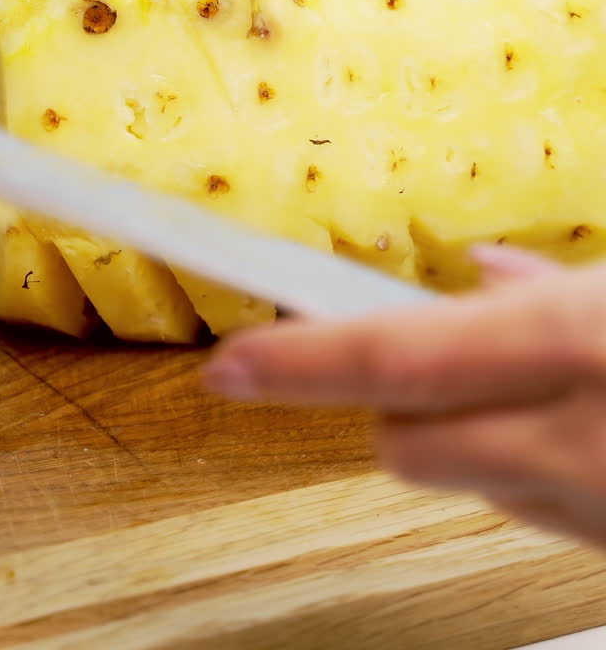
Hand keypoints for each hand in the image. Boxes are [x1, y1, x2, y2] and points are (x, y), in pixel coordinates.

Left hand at [202, 247, 605, 548]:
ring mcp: (599, 513)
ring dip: (484, 441)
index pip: (395, 360)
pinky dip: (542, 476)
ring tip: (559, 390)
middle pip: (407, 448)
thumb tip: (487, 273)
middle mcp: (576, 446)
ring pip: (478, 491)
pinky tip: (594, 433)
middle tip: (443, 359)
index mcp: (573, 345)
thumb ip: (552, 284)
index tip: (227, 365)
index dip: (299, 363)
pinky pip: (545, 522)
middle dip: (397, 406)